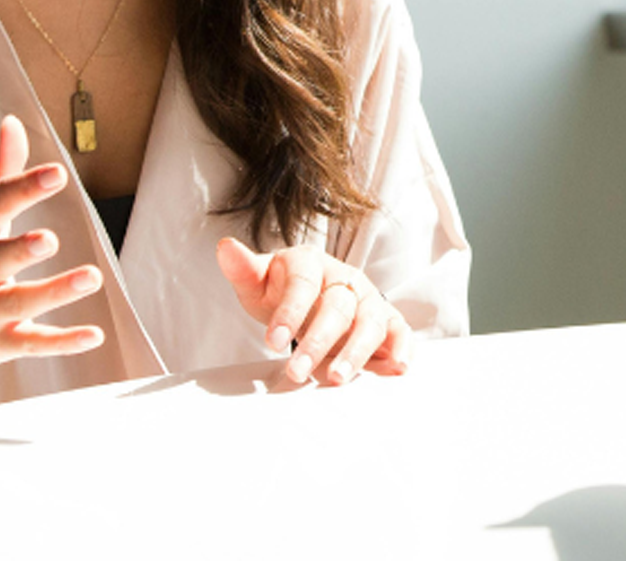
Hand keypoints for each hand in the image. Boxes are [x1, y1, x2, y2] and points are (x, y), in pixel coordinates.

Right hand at [0, 116, 105, 399]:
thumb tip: (14, 121)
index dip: (22, 189)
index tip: (56, 173)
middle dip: (20, 250)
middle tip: (50, 240)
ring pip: (19, 303)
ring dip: (54, 292)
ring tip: (93, 276)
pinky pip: (31, 344)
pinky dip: (62, 342)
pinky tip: (95, 335)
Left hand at [216, 237, 412, 385]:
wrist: (311, 295)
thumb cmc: (282, 290)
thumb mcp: (258, 282)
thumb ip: (243, 270)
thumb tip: (225, 248)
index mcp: (311, 263)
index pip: (303, 284)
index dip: (290, 312)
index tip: (272, 341)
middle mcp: (345, 278)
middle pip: (337, 307)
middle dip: (317, 342)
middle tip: (297, 372)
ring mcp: (368, 298)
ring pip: (369, 322)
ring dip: (355, 352)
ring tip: (336, 378)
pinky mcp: (386, 319)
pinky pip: (398, 331)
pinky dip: (400, 348)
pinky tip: (395, 367)